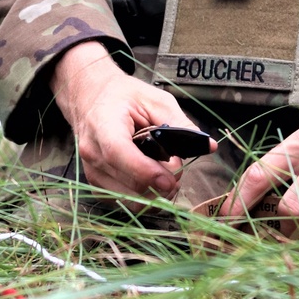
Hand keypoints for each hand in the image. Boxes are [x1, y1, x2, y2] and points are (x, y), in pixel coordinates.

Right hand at [50, 41, 214, 197]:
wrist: (90, 98)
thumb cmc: (123, 97)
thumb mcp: (155, 100)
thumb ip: (180, 123)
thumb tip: (208, 146)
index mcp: (104, 124)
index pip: (119, 154)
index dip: (146, 171)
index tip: (171, 180)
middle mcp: (92, 151)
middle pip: (127, 182)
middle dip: (159, 184)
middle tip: (178, 170)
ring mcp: (91, 170)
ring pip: (127, 198)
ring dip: (153, 194)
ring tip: (167, 176)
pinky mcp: (95, 182)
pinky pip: (122, 201)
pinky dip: (142, 197)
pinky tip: (152, 181)